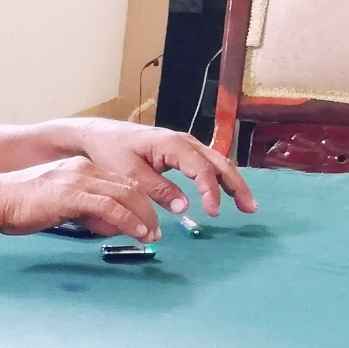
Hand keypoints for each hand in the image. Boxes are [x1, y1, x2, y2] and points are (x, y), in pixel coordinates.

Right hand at [0, 157, 168, 242]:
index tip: (147, 222)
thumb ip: (82, 210)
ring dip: (143, 217)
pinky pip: (111, 207)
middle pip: (130, 186)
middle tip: (155, 233)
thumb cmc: (18, 207)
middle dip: (148, 211)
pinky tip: (137, 233)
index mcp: (81, 169)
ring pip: (126, 195)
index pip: (122, 182)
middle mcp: (84, 169)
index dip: (140, 202)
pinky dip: (129, 221)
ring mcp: (79, 180)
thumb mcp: (57, 205)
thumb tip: (104, 224)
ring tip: (150, 236)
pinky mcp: (73, 195)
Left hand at [56, 117, 256, 217]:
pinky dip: (220, 177)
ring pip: (217, 162)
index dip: (211, 191)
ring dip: (233, 182)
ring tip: (246, 205)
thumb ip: (157, 190)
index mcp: (172, 145)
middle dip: (236, 186)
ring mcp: (185, 145)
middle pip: (219, 163)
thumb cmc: (111, 152)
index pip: (201, 169)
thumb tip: (184, 207)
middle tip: (249, 209)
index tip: (214, 212)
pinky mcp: (181, 151)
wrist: (99, 135)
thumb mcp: (130, 173)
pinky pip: (207, 163)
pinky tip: (227, 192)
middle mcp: (185, 141)